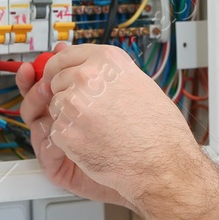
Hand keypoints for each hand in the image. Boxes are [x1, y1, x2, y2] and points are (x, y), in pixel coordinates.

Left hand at [16, 43, 204, 216]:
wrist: (163, 164)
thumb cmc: (159, 130)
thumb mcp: (139, 85)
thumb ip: (106, 72)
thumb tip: (84, 62)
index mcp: (107, 61)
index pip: (66, 55)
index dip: (61, 68)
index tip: (60, 75)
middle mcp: (88, 77)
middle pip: (57, 81)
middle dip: (67, 95)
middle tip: (89, 111)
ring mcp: (74, 105)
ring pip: (55, 107)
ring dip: (69, 118)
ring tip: (98, 130)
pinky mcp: (66, 132)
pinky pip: (56, 131)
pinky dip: (70, 141)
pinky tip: (94, 143)